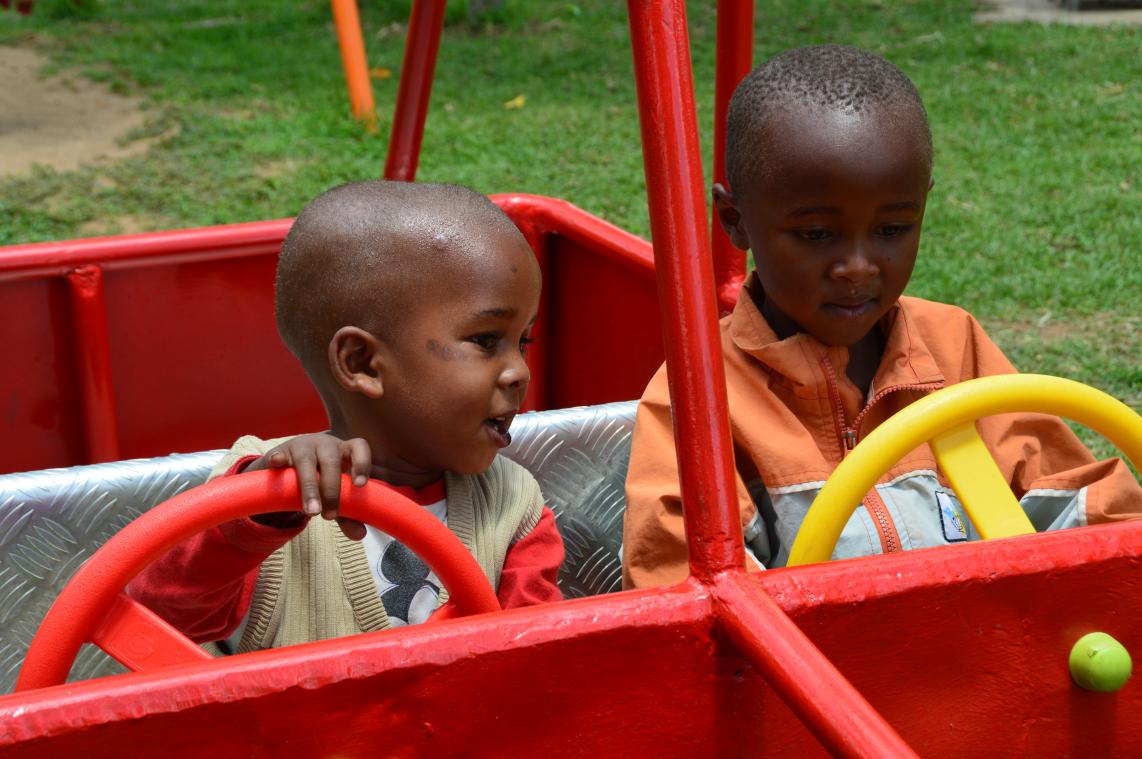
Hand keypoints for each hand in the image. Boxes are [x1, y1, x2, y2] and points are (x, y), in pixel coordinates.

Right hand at [244, 433, 371, 540]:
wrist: (289, 463)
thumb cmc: (320, 478)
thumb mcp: (335, 496)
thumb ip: (348, 514)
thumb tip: (360, 535)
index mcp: (344, 451)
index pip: (359, 447)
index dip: (362, 463)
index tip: (360, 485)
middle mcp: (325, 445)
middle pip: (331, 461)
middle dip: (332, 490)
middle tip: (329, 516)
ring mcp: (302, 446)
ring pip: (306, 462)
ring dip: (310, 487)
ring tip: (312, 512)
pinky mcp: (280, 452)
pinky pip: (278, 454)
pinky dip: (278, 459)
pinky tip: (277, 464)